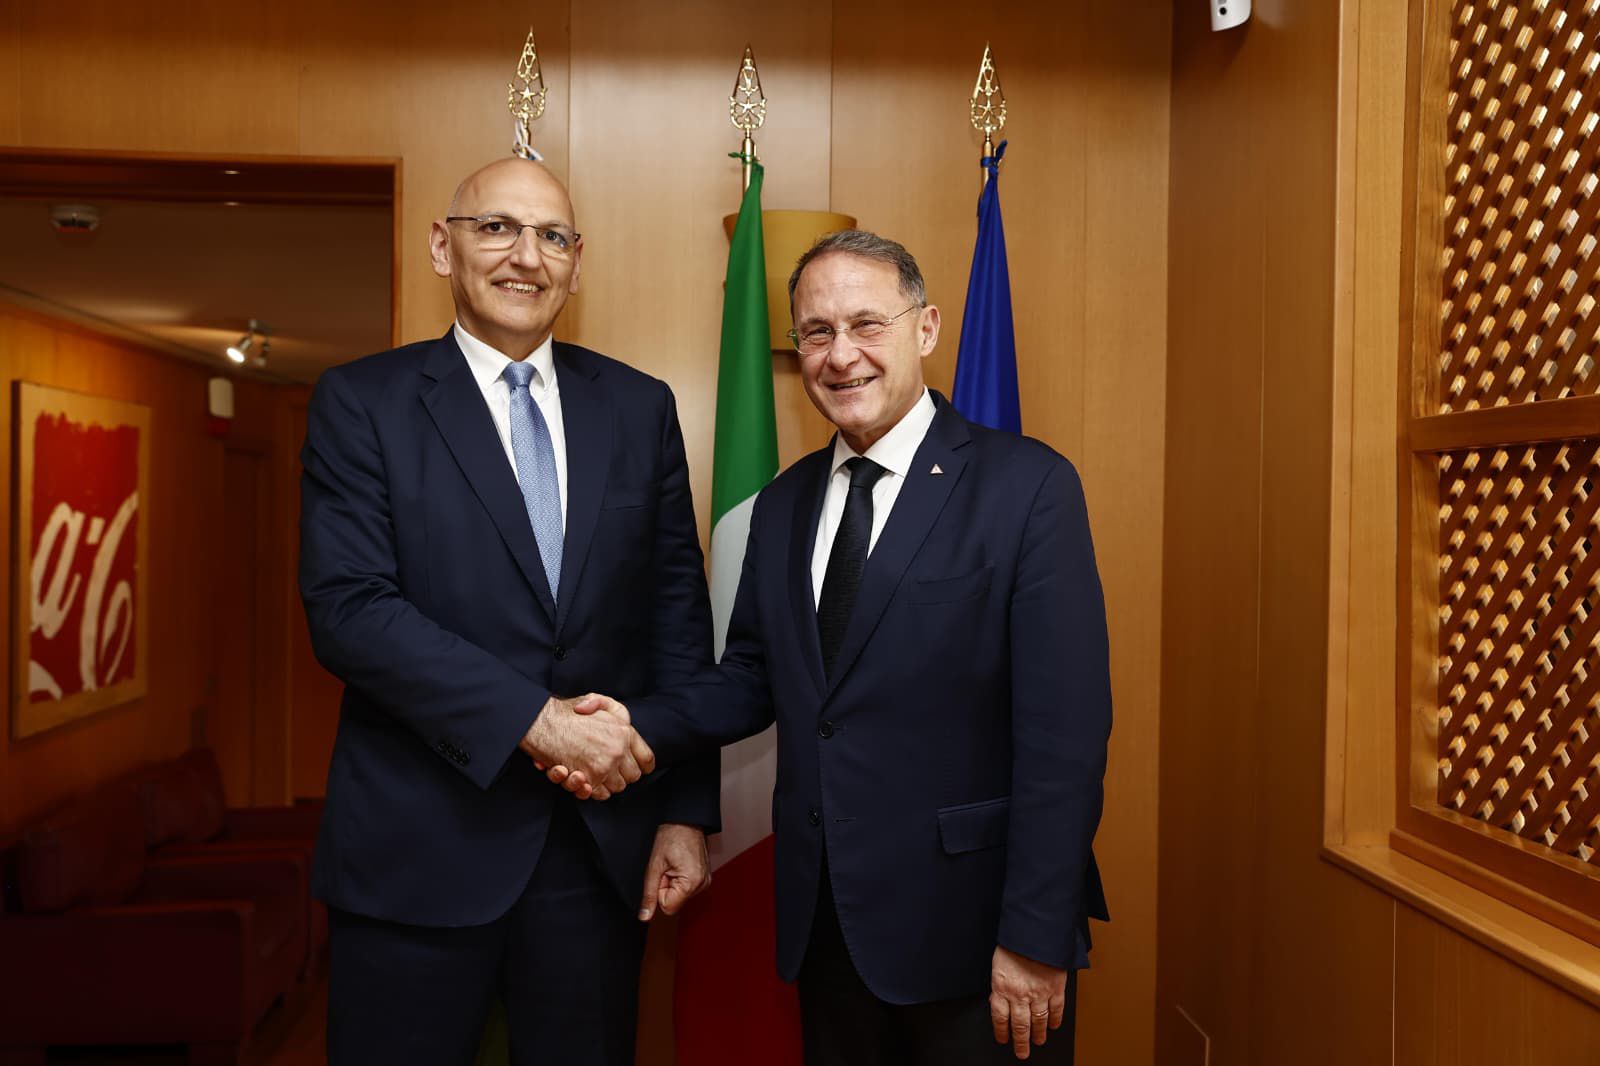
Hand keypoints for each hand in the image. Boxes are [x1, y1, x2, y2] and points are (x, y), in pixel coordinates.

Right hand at [520, 693, 652, 798]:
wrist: (543, 722)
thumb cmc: (568, 712)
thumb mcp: (597, 700)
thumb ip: (613, 709)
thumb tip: (623, 723)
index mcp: (624, 732)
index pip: (647, 758)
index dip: (642, 765)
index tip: (635, 767)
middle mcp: (618, 750)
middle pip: (633, 776)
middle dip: (622, 775)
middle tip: (608, 768)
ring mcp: (605, 766)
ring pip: (617, 787)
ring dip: (606, 783)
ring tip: (592, 772)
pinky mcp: (589, 778)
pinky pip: (600, 794)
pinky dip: (592, 790)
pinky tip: (582, 778)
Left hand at [638, 823, 709, 920]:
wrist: (685, 820)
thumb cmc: (671, 837)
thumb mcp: (654, 866)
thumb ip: (649, 894)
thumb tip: (644, 916)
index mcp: (691, 883)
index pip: (668, 907)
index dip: (660, 890)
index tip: (662, 873)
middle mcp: (702, 885)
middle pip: (675, 901)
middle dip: (667, 886)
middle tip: (668, 867)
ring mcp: (705, 881)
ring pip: (680, 895)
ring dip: (673, 882)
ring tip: (674, 863)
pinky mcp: (704, 877)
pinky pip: (686, 888)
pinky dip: (680, 878)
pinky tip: (680, 864)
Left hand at [989, 946, 1067, 1060]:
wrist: (1035, 930)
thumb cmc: (1014, 943)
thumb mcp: (997, 964)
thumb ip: (998, 984)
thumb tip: (996, 999)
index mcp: (1002, 987)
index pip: (1000, 1018)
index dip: (1001, 1032)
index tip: (1003, 1040)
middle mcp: (1020, 994)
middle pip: (1020, 1026)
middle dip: (1021, 1042)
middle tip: (1022, 1053)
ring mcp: (1039, 993)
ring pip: (1039, 1021)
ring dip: (1039, 1034)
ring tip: (1038, 1041)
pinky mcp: (1056, 987)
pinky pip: (1056, 1009)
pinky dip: (1055, 1019)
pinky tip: (1054, 1025)